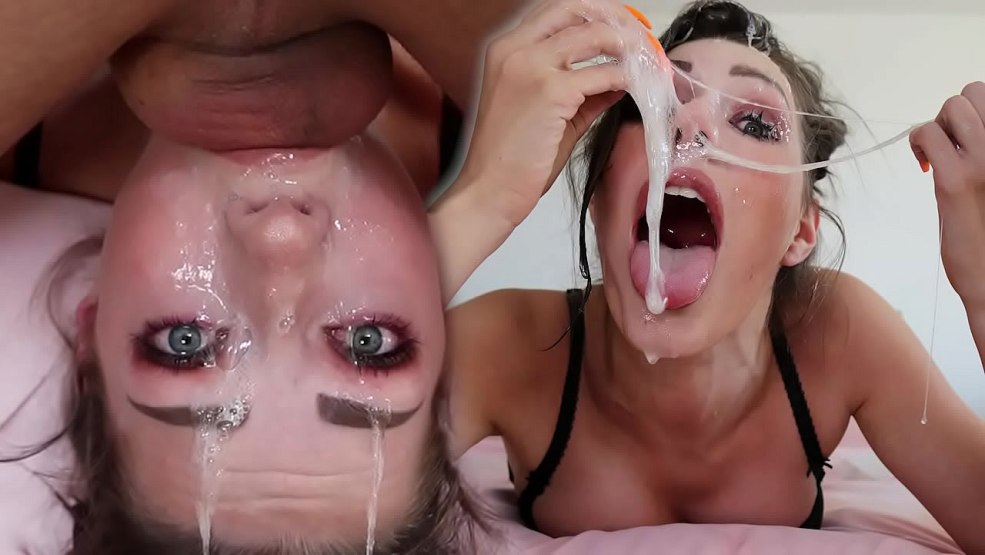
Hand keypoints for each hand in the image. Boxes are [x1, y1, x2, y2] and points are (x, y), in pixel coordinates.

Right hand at [456, 0, 630, 227]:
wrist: (488, 190)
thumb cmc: (509, 160)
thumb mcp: (547, 113)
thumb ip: (581, 92)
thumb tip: (617, 78)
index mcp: (506, 50)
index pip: (557, 11)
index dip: (595, 13)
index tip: (621, 27)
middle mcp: (515, 49)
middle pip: (576, 9)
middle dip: (615, 18)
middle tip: (640, 38)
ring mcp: (531, 67)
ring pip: (595, 36)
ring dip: (628, 46)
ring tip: (646, 63)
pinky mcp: (550, 92)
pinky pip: (603, 74)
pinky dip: (625, 79)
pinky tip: (635, 89)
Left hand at [910, 82, 984, 307]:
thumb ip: (984, 151)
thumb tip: (971, 125)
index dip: (978, 111)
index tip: (967, 139)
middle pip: (974, 92)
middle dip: (956, 114)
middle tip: (953, 145)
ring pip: (951, 106)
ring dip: (938, 126)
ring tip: (940, 156)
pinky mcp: (956, 180)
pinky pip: (927, 134)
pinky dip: (919, 143)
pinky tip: (925, 167)